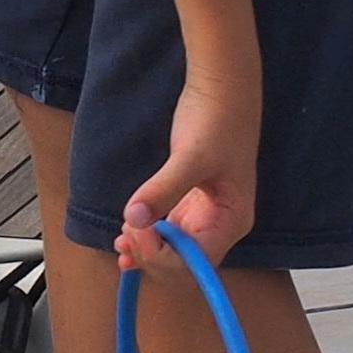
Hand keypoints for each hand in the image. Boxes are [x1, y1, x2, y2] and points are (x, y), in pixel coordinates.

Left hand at [119, 78, 258, 275]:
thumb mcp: (190, 155)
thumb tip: (134, 219)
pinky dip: (146, 239)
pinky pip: (166, 233)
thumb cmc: (217, 119)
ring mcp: (204, 216)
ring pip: (172, 252)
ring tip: (120, 240)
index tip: (139, 230)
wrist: (220, 88)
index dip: (163, 256)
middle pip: (184, 265)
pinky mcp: (188, 204)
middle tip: (127, 231)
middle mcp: (220, 226)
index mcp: (231, 221)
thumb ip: (163, 189)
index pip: (196, 262)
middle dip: (152, 255)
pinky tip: (126, 237)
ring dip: (145, 252)